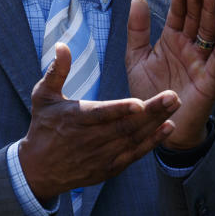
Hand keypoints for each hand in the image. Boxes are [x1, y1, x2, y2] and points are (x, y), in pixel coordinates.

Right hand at [20, 43, 179, 202]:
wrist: (39, 170)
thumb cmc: (43, 127)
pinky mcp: (110, 168)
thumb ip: (57, 71)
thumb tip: (62, 45)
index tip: (140, 102)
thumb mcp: (43, 96)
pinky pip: (135, 155)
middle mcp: (90, 140)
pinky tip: (168, 128)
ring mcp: (102, 156)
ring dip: (157, 124)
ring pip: (134, 139)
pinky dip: (152, 143)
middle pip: (125, 126)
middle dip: (152, 112)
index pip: (101, 114)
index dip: (120, 109)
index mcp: (75, 119)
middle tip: (173, 96)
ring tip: (175, 106)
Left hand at [126, 0, 214, 149]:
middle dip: (196, 0)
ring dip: (211, 12)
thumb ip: (137, 30)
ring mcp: (201, 61)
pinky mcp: (210, 77)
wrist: (156, 124)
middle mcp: (188, 47)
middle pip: (195, 18)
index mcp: (172, 40)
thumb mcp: (135, 59)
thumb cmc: (147, 92)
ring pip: (209, 31)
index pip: (178, 14)